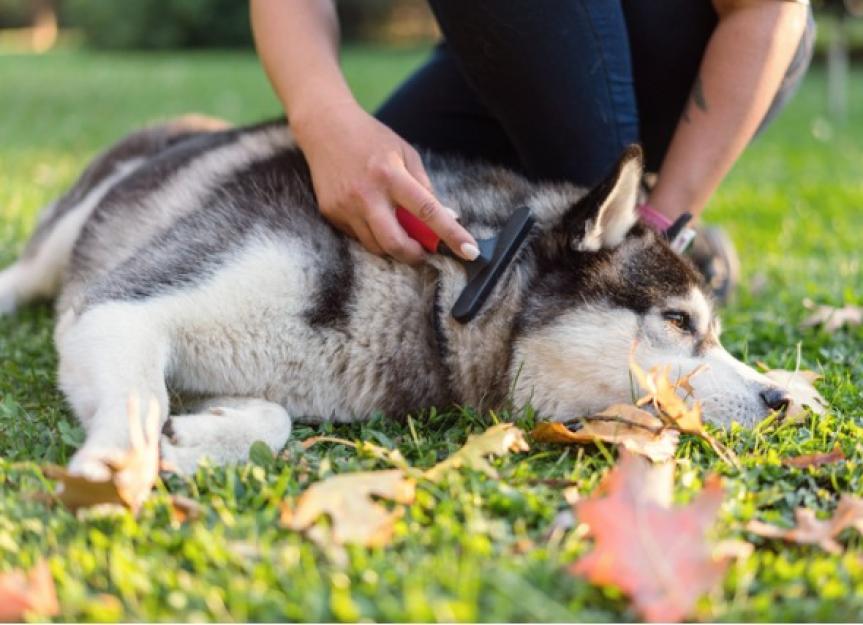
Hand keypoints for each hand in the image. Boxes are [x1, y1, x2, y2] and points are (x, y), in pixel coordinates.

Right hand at [294, 101, 478, 263]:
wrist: (324, 127)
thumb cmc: (371, 139)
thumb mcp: (405, 153)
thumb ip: (424, 187)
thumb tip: (447, 217)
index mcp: (391, 175)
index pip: (428, 211)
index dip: (451, 234)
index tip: (469, 251)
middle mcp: (367, 194)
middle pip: (395, 243)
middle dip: (415, 256)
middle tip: (424, 252)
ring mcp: (346, 206)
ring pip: (376, 246)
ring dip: (393, 247)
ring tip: (399, 230)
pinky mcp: (331, 213)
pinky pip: (358, 237)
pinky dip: (372, 234)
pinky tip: (373, 215)